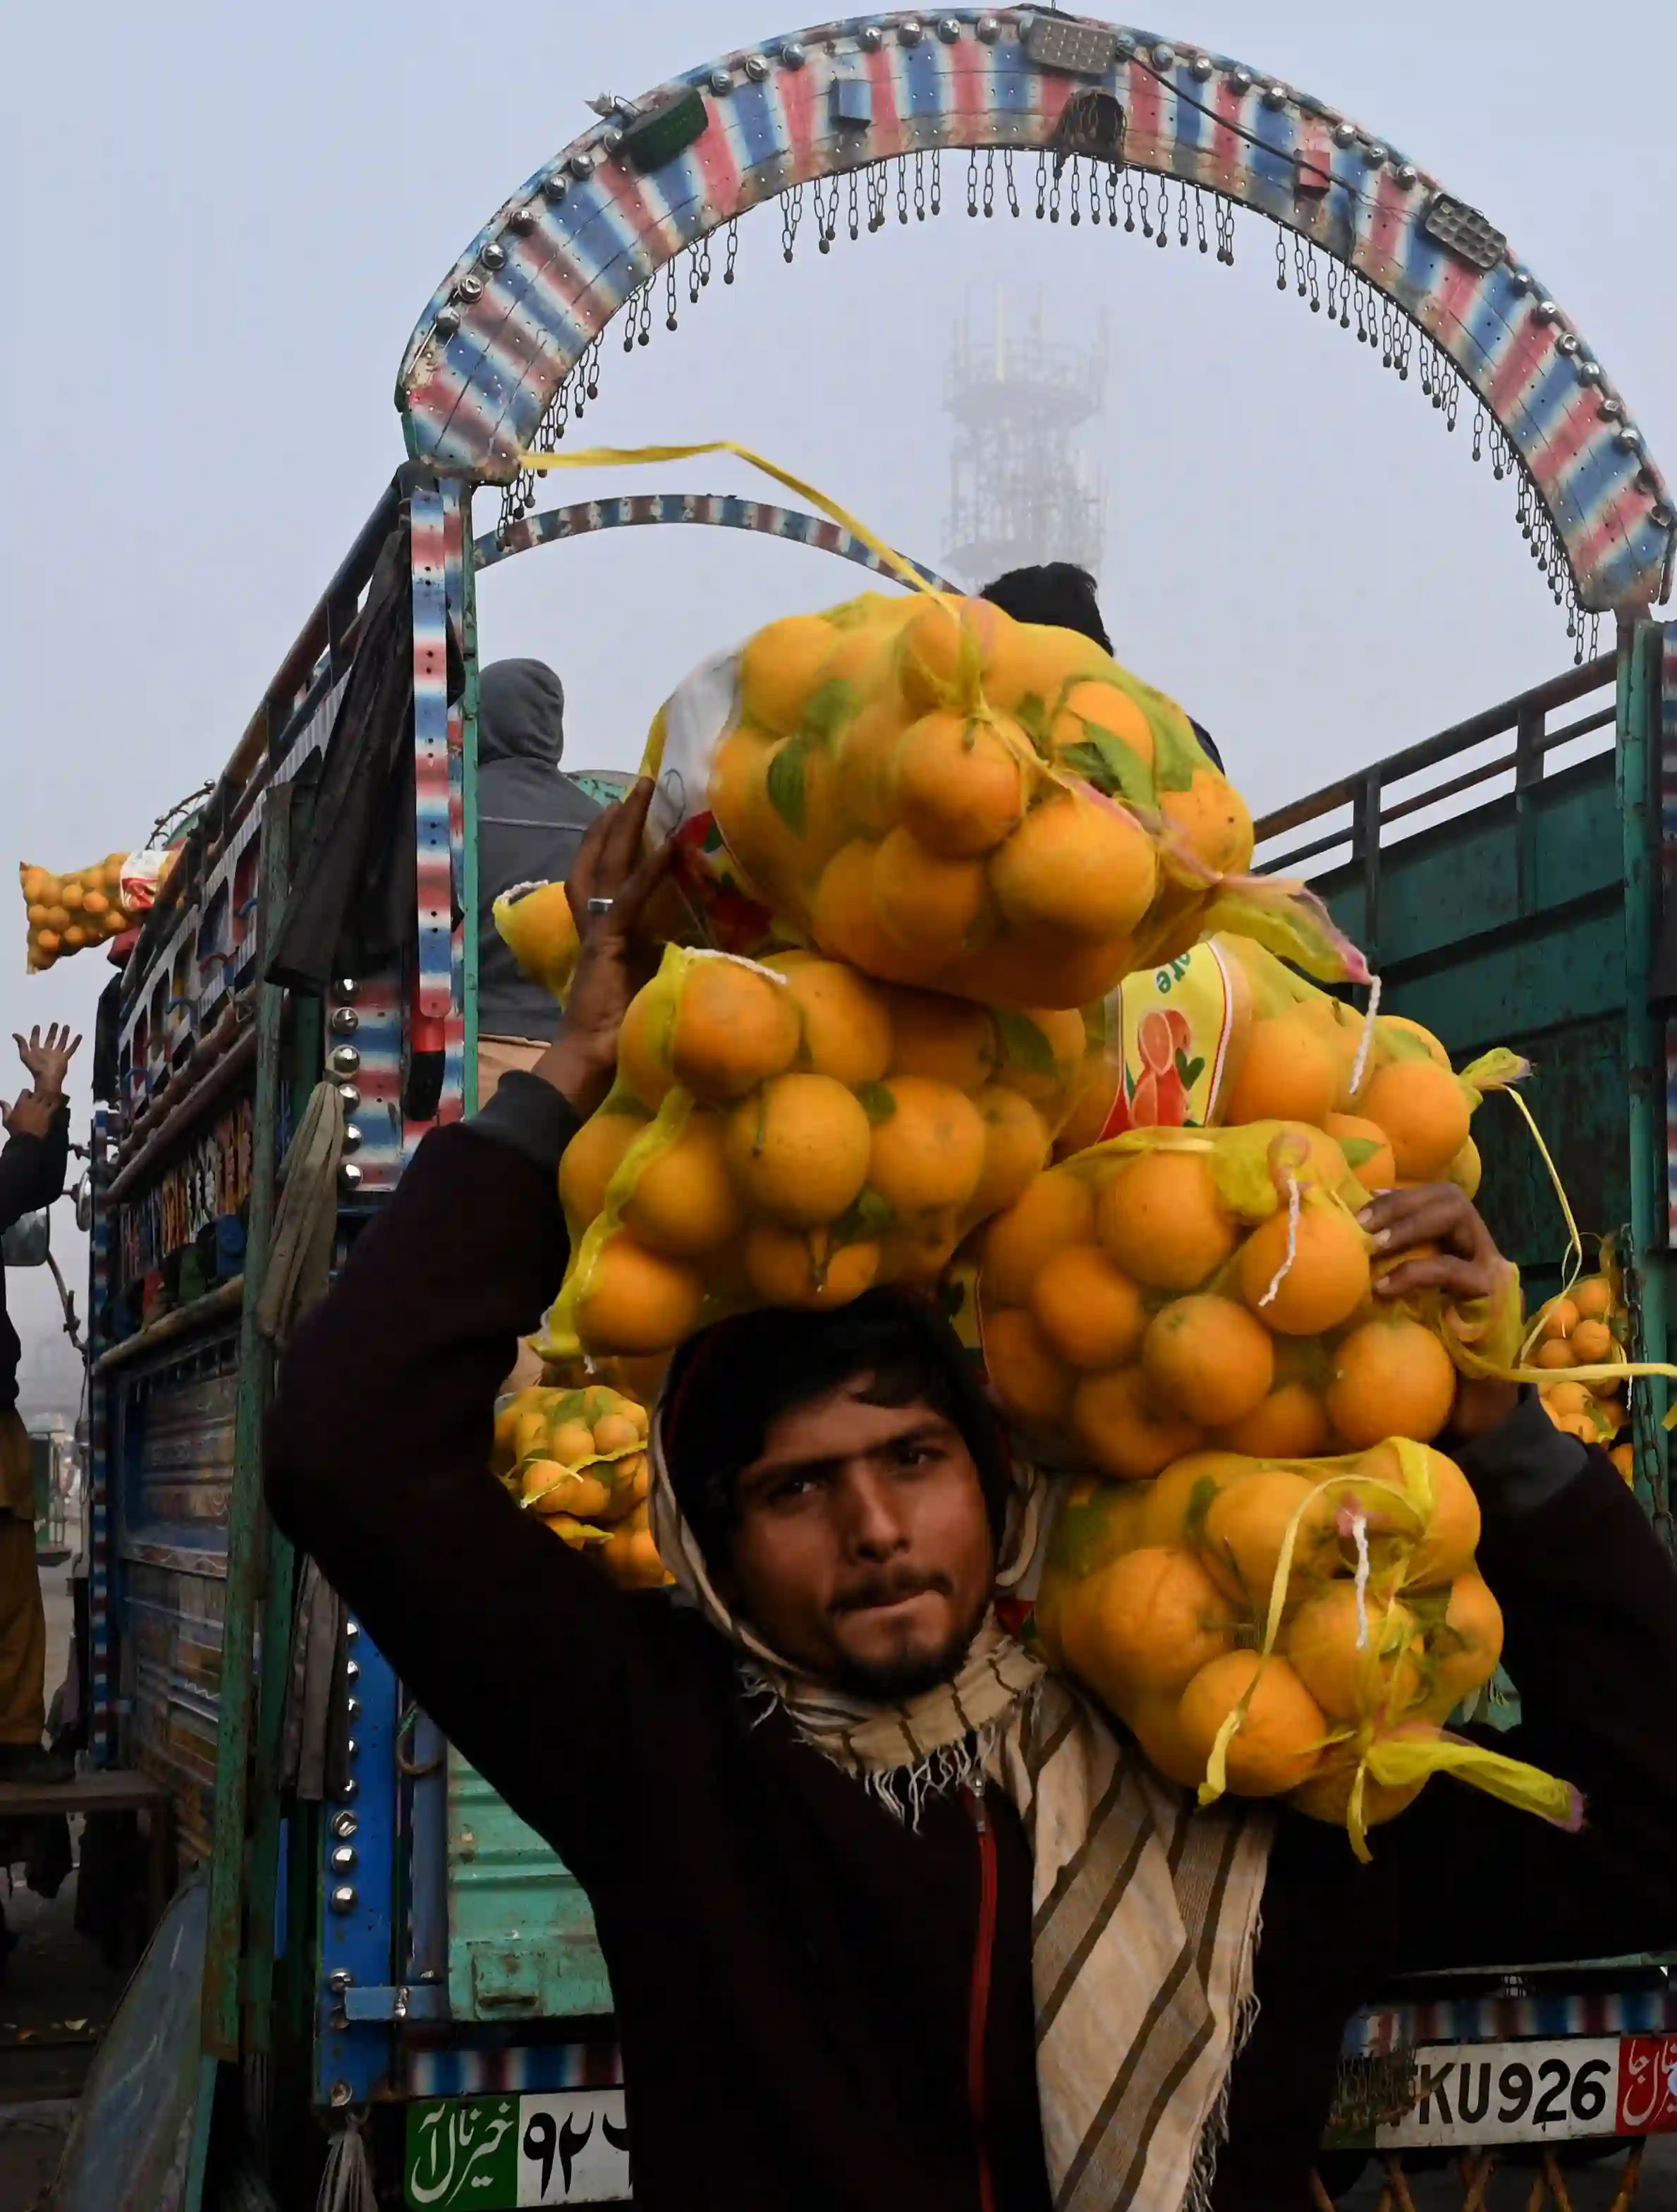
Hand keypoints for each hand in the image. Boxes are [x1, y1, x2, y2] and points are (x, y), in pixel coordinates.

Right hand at [2, 1093, 56, 1141]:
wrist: (27, 1140)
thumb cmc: (16, 1131)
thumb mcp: (7, 1119)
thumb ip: (5, 1108)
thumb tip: (1, 1100)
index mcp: (22, 1102)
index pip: (26, 1091)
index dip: (27, 1094)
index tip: (28, 1098)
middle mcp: (33, 1102)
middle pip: (39, 1093)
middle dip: (39, 1096)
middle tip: (40, 1101)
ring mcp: (42, 1107)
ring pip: (48, 1097)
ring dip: (49, 1099)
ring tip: (48, 1103)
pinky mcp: (50, 1113)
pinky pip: (56, 1105)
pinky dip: (56, 1105)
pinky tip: (56, 1108)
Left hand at [14, 1024, 79, 1103]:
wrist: (48, 1079)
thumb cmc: (36, 1067)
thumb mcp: (25, 1055)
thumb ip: (21, 1044)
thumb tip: (15, 1034)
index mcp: (37, 1052)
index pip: (36, 1041)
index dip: (35, 1034)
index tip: (37, 1026)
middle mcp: (47, 1052)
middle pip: (50, 1040)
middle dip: (52, 1032)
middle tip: (55, 1023)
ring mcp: (57, 1055)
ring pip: (61, 1043)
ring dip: (64, 1035)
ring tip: (67, 1026)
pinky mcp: (64, 1058)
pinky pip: (71, 1049)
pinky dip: (75, 1042)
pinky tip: (79, 1035)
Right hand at [532, 778, 674, 1116]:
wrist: (594, 1062)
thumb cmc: (624, 1031)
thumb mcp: (655, 979)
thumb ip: (671, 953)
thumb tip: (709, 939)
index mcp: (606, 931)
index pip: (608, 875)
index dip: (620, 842)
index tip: (635, 812)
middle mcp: (596, 923)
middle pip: (599, 858)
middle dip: (616, 820)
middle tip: (639, 784)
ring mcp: (598, 930)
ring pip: (604, 865)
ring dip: (622, 828)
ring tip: (638, 794)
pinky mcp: (607, 942)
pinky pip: (628, 897)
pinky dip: (648, 870)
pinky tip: (668, 845)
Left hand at [1362, 1186, 1522, 1440]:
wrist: (1472, 1408)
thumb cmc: (1433, 1354)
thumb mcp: (1406, 1305)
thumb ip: (1391, 1273)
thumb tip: (1341, 1246)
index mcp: (1462, 1248)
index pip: (1438, 1197)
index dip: (1399, 1195)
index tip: (1360, 1203)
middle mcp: (1482, 1251)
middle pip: (1450, 1198)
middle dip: (1401, 1204)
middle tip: (1360, 1224)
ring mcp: (1492, 1272)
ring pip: (1457, 1217)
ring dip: (1407, 1225)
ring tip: (1372, 1245)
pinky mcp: (1494, 1298)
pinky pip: (1452, 1269)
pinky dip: (1414, 1272)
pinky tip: (1384, 1288)